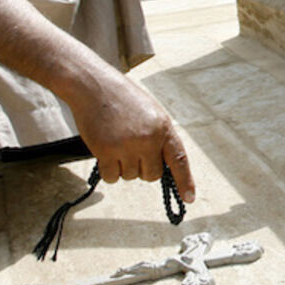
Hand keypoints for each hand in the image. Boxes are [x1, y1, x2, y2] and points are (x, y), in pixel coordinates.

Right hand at [67, 73, 194, 202]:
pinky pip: (112, 177)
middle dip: (143, 168)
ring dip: (123, 167)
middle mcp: (149, 138)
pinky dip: (108, 170)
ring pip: (131, 177)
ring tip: (117, 142)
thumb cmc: (123, 99)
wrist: (95, 86)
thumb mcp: (151, 113)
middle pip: (152, 175)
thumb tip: (163, 165)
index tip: (189, 198)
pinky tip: (105, 150)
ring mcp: (127, 146)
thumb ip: (159, 137)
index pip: (179, 159)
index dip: (185, 181)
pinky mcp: (106, 151)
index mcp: (163, 127)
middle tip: (132, 149)